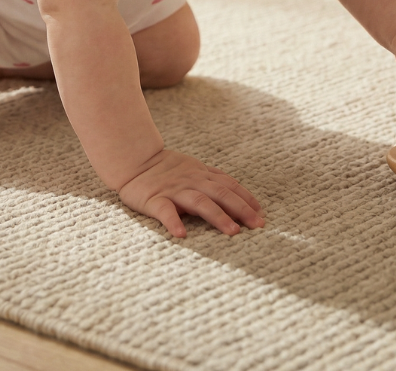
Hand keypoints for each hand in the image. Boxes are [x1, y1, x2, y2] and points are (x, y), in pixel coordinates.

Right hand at [116, 149, 264, 237]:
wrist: (134, 161)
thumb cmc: (165, 170)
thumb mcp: (193, 169)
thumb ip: (212, 180)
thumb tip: (240, 196)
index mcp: (201, 175)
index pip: (229, 186)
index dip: (246, 199)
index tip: (261, 214)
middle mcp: (192, 181)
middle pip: (221, 194)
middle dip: (242, 209)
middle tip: (258, 225)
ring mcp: (174, 190)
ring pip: (200, 202)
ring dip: (218, 216)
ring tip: (233, 232)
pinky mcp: (155, 200)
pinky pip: (165, 211)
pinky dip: (173, 222)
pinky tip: (181, 235)